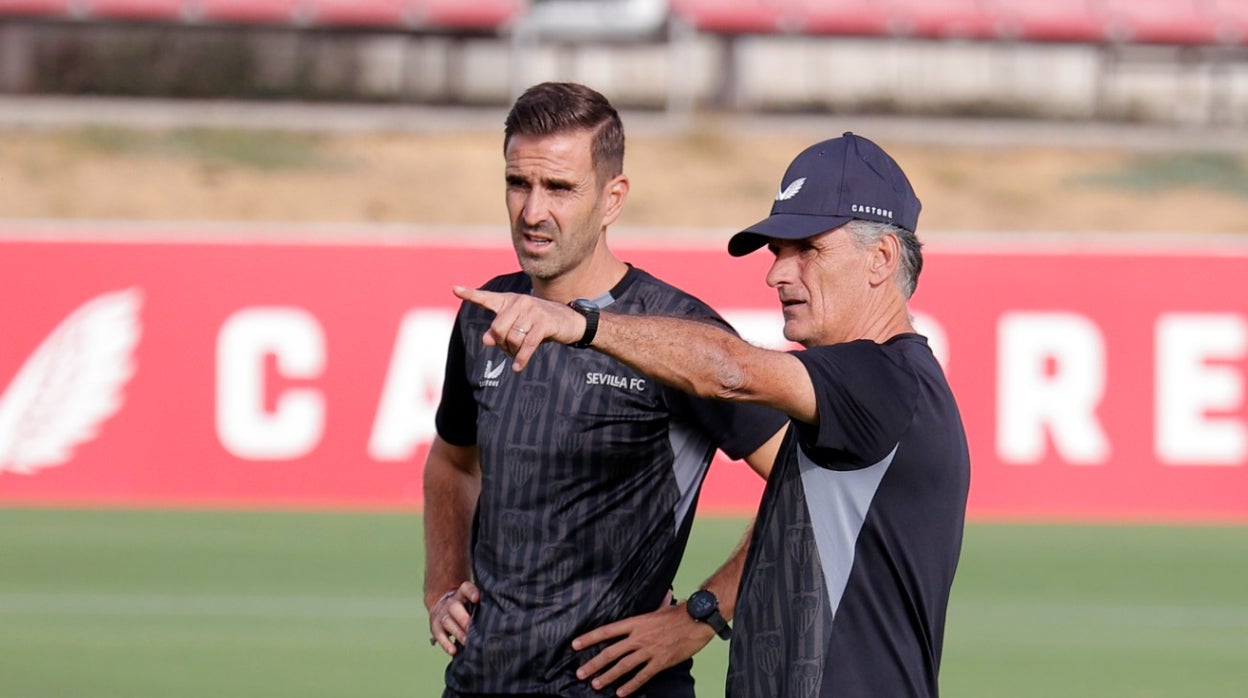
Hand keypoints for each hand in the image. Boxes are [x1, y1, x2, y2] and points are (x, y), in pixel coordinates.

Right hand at [428, 581, 479, 654]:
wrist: (442, 607)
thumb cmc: (465, 606)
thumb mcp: (471, 601)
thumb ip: (483, 605)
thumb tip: (502, 613)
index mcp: (462, 594)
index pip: (465, 588)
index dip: (471, 592)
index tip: (477, 598)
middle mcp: (451, 603)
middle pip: (455, 607)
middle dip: (464, 619)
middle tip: (472, 628)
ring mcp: (442, 615)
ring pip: (448, 622)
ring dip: (458, 633)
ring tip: (467, 642)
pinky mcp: (436, 627)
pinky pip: (439, 635)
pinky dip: (446, 644)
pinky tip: (454, 651)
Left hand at [452, 286, 583, 370]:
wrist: (569, 321)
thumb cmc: (539, 324)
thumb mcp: (518, 328)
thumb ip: (499, 332)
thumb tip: (486, 340)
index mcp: (510, 301)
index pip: (487, 298)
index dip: (470, 294)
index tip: (455, 289)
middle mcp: (520, 302)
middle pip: (498, 329)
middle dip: (501, 344)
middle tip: (508, 349)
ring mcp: (533, 311)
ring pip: (512, 338)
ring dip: (514, 351)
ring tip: (519, 354)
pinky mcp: (544, 323)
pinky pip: (527, 345)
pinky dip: (521, 358)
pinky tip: (518, 367)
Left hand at [571, 594, 716, 696]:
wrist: (698, 621)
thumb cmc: (680, 614)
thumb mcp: (662, 608)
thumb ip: (656, 605)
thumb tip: (662, 593)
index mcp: (636, 622)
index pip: (607, 631)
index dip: (589, 638)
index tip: (575, 645)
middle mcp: (639, 637)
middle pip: (610, 652)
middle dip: (594, 664)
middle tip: (580, 673)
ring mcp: (649, 650)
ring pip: (623, 666)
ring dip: (608, 676)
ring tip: (596, 684)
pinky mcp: (660, 662)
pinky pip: (642, 676)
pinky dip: (631, 685)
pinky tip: (621, 693)